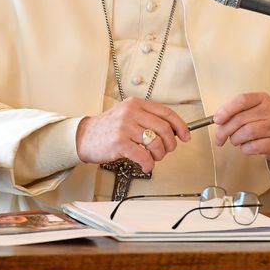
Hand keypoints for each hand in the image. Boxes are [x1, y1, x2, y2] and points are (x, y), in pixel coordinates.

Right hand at [76, 97, 190, 172]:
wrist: (84, 136)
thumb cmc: (106, 128)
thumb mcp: (127, 114)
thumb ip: (146, 118)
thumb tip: (171, 130)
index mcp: (136, 104)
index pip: (166, 112)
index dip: (180, 126)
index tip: (185, 135)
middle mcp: (131, 113)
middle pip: (164, 129)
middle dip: (170, 144)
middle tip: (166, 150)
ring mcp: (125, 127)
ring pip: (156, 143)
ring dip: (159, 155)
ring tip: (153, 158)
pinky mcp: (119, 142)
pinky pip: (144, 156)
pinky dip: (149, 164)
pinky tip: (145, 165)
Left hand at [212, 92, 269, 167]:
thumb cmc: (264, 125)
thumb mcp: (253, 112)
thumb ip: (236, 112)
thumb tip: (217, 120)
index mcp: (262, 99)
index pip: (241, 100)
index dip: (226, 110)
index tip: (217, 119)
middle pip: (240, 118)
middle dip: (225, 130)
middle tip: (219, 137)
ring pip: (246, 132)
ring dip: (235, 139)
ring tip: (236, 140)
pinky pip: (252, 146)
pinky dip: (244, 148)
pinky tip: (246, 147)